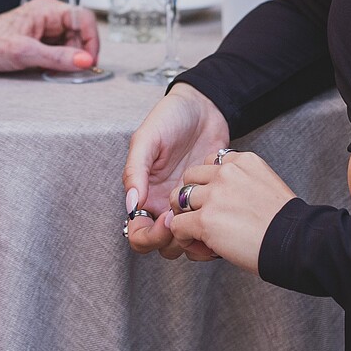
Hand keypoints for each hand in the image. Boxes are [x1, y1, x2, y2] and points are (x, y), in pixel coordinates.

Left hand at [0, 0, 99, 74]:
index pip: (84, 18)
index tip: (90, 62)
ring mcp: (44, 28)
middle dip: (78, 54)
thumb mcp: (24, 53)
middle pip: (80, 33)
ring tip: (53, 72)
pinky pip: (59, 51)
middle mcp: (48, 16)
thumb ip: (57, 57)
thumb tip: (86, 61)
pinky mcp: (39, 41)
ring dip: (68, 60)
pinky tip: (47, 71)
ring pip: (71, 44)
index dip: (91, 41)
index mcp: (47, 9)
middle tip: (70, 72)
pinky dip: (58, 63)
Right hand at [123, 82, 230, 260]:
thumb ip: (135, 170)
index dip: (149, 235)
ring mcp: (187, 203)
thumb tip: (131, 203)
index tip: (167, 219)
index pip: (138, 233)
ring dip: (194, 237)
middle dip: (173, 240)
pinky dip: (214, 225)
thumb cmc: (171, 116)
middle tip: (187, 220)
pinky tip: (219, 210)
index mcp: (143, 193)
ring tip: (205, 216)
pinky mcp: (209, 199)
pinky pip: (209, 224)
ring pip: (187, 240)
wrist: (205, 105)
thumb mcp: (147, 138)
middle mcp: (163, 204)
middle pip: (162, 245)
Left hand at [164, 150, 297, 273]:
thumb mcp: (266, 186)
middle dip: (193, 196)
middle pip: (190, 176)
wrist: (297, 243)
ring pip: (179, 198)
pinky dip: (184, 237)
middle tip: (203, 217)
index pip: (211, 162)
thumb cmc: (285, 223)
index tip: (219, 202)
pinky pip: (178, 224)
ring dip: (186, 216)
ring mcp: (215, 195)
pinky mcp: (206, 220)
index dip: (210, 183)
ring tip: (198, 234)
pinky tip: (198, 246)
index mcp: (244, 161)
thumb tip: (220, 202)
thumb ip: (242, 184)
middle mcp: (227, 172)